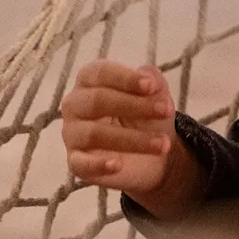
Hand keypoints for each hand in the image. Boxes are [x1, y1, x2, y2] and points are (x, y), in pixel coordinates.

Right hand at [61, 60, 201, 219]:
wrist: (154, 156)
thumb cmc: (147, 117)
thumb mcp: (156, 96)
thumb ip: (153, 81)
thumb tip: (149, 78)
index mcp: (90, 81)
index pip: (100, 73)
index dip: (126, 78)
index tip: (152, 86)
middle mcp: (75, 105)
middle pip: (97, 100)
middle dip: (135, 105)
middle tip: (166, 112)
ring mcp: (72, 134)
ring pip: (95, 133)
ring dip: (133, 139)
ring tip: (163, 144)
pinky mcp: (76, 162)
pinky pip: (80, 163)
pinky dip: (98, 164)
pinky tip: (118, 165)